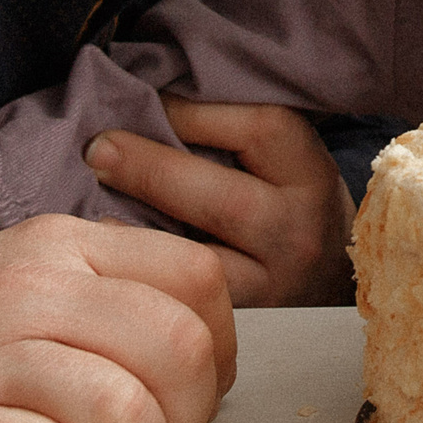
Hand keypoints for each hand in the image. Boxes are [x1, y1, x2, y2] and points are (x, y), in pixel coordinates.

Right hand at [0, 214, 235, 422]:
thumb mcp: (23, 282)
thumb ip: (111, 292)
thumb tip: (207, 338)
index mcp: (58, 245)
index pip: (199, 279)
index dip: (217, 348)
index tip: (188, 389)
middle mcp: (24, 288)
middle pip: (180, 348)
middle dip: (187, 415)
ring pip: (127, 409)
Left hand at [85, 98, 354, 306]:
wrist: (337, 286)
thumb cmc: (292, 208)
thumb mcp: (288, 164)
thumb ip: (236, 134)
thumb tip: (147, 97)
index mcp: (312, 177)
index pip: (262, 130)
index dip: (196, 111)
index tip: (147, 101)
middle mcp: (298, 234)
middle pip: (224, 201)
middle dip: (151, 169)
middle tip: (96, 149)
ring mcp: (273, 288)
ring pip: (201, 262)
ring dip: (135, 232)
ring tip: (85, 209)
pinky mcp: (242, 326)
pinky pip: (183, 301)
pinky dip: (141, 277)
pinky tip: (109, 261)